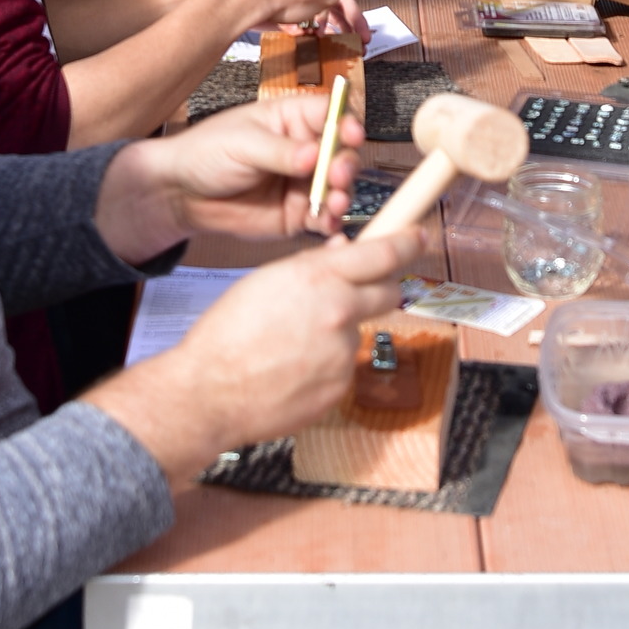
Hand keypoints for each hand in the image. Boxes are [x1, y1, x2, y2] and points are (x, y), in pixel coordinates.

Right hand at [86, 227, 420, 489]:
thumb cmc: (227, 334)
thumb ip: (313, 267)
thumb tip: (344, 254)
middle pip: (388, 293)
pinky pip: (342, 366)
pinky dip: (325, 364)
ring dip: (338, 332)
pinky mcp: (340, 387)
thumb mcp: (267, 280)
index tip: (418, 236)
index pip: (384, 254)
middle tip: (355, 291)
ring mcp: (343, 354)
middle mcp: (341, 314)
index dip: (407, 242)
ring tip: (291, 343)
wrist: (209, 392)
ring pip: (357, 331)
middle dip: (379, 287)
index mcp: (321, 279)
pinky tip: (291, 368)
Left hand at [95, 94, 367, 258]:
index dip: (346, 122)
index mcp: (293, 119)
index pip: (331, 114)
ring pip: (338, 187)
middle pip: (342, 152)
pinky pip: (323, 218)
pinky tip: (328, 224)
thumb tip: (314, 155)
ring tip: (334, 202)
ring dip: (342, 193)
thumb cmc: (206, 153)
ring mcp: (304, 182)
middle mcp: (306, 149)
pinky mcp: (299, 214)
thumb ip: (279, 151)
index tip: (350, 134)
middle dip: (345, 163)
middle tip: (337, 174)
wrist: (181, 194)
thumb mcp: (242, 144)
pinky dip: (331, 221)